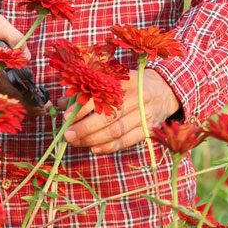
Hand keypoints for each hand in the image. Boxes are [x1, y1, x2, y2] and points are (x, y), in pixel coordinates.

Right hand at [0, 7, 38, 110]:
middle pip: (4, 101)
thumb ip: (14, 38)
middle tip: (41, 109)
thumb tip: (27, 56)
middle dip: (24, 106)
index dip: (29, 101)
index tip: (43, 106)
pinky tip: (7, 94)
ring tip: (29, 104)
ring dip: (11, 104)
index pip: (12, 91)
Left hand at [60, 69, 179, 154]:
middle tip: (67, 134)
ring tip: (76, 142)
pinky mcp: (148, 129)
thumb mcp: (114, 79)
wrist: (166, 90)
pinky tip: (94, 148)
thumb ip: (88, 90)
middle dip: (86, 128)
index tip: (67, 114)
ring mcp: (145, 115)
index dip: (84, 106)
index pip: (103, 95)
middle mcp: (138, 97)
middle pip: (109, 116)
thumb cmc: (133, 83)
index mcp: (127, 81)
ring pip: (116, 131)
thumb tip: (62, 103)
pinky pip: (126, 141)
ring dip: (93, 139)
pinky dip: (109, 147)